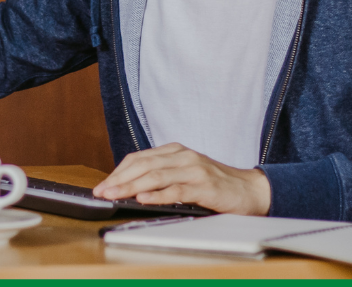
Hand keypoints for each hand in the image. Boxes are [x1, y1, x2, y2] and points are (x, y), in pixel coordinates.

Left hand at [92, 142, 271, 215]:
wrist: (250, 190)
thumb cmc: (215, 184)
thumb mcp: (185, 173)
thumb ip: (162, 175)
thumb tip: (129, 187)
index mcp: (175, 151)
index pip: (138, 158)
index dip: (118, 171)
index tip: (102, 185)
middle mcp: (182, 156)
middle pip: (143, 165)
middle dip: (119, 179)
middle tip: (102, 192)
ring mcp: (194, 169)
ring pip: (156, 175)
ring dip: (131, 186)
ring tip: (115, 195)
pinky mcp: (204, 185)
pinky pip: (176, 190)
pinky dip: (158, 195)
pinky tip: (144, 200)